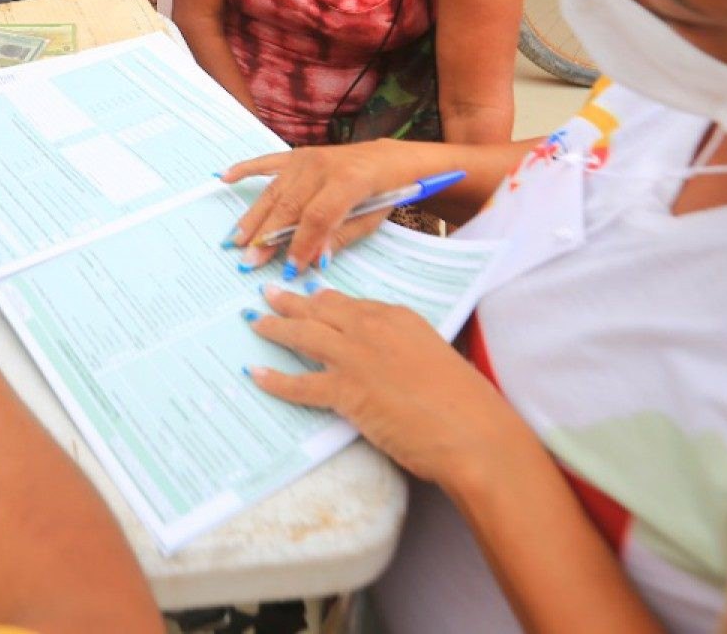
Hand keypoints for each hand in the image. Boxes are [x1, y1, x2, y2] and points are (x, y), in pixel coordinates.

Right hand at [219, 140, 408, 272]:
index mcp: (347, 182)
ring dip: (253, 217)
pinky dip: (245, 169)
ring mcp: (306, 158)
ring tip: (236, 239)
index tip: (289, 268)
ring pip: (274, 191)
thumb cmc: (387, 192)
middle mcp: (321, 166)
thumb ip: (338, 238)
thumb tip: (310, 260)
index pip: (316, 217)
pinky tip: (224, 178)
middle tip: (249, 260)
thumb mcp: (371, 220)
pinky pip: (267, 162)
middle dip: (268, 237)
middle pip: (288, 205)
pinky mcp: (298, 155)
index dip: (301, 244)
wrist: (392, 158)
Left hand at [246, 286, 519, 488]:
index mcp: (398, 317)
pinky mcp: (345, 391)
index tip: (311, 297)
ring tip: (255, 321)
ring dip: (274, 327)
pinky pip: (299, 383)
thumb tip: (382, 361)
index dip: (325, 301)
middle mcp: (372, 328)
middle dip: (291, 302)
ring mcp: (356, 357)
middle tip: (269, 294)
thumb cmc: (463, 403)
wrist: (471, 432)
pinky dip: (274, 380)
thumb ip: (403, 350)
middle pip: (321, 309)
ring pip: (303, 335)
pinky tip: (256, 375)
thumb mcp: (432, 357)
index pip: (350, 304)